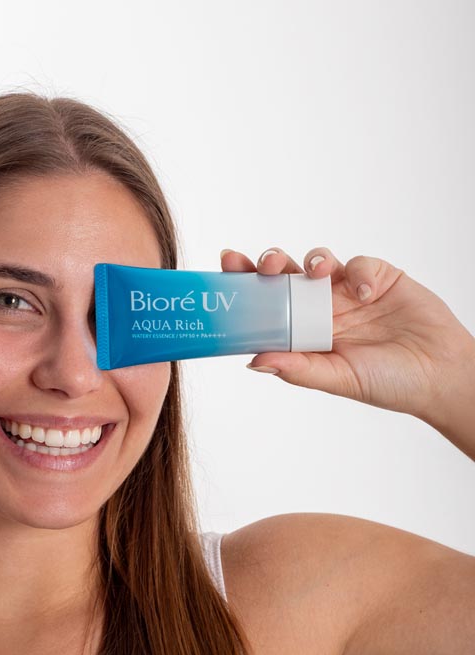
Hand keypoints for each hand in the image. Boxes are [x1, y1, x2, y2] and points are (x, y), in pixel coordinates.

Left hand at [220, 246, 474, 418]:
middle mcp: (321, 309)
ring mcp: (349, 291)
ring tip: (318, 271)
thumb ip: (297, 369)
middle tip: (265, 264)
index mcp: (304, 333)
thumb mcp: (338, 379)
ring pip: (318, 262)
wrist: (440, 375)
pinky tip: (367, 293)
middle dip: (270, 263)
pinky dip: (359, 273)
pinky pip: (360, 264)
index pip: (266, 306)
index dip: (246, 287)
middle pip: (285, 277)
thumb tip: (253, 362)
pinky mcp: (379, 277)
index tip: (226, 269)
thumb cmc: (388, 383)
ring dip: (312, 260)